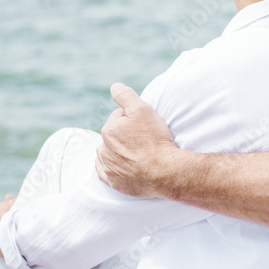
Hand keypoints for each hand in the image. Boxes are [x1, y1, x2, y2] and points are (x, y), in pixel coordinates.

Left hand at [96, 83, 180, 198]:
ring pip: (109, 153)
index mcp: (109, 129)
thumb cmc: (155, 139)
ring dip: (118, 151)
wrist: (164, 171)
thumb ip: (125, 96)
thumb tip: (114, 86)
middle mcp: (103, 148)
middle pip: (114, 135)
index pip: (119, 117)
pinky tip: (123, 165)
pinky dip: (112, 167)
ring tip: (138, 153)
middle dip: (125, 134)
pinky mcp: (113, 182)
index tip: (146, 125)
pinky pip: (106, 172)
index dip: (134, 118)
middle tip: (145, 139)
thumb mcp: (143, 109)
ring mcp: (107, 167)